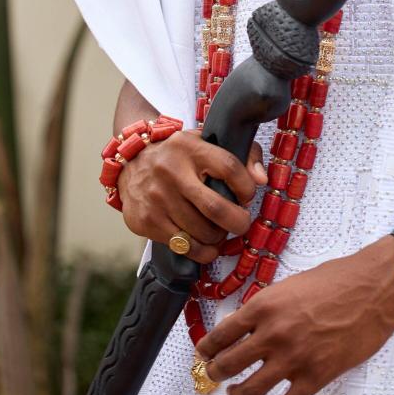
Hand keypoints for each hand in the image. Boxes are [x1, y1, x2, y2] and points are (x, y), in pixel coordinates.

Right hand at [118, 128, 266, 262]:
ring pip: (201, 231)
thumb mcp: (207, 142)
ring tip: (220, 230)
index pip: (229, 167)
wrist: (132, 160)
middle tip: (242, 223)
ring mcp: (157, 198)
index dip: (246, 186)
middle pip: (216, 207)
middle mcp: (172, 171)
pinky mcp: (146, 221)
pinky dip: (202, 251)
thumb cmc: (180, 154)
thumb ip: (243, 154)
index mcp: (191, 148)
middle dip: (238, 222)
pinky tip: (207, 245)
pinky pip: (184, 246)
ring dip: (218, 237)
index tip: (247, 195)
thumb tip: (261, 180)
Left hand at [197, 235, 393, 394]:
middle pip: (229, 363)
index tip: (203, 352)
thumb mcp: (293, 283)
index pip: (223, 332)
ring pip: (249, 389)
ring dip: (237, 394)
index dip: (208, 346)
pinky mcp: (315, 377)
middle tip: (213, 374)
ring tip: (235, 393)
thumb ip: (270, 305)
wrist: (373, 288)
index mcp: (265, 305)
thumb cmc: (338, 279)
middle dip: (216, 372)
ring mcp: (293, 358)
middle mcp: (273, 333)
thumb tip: (252, 323)